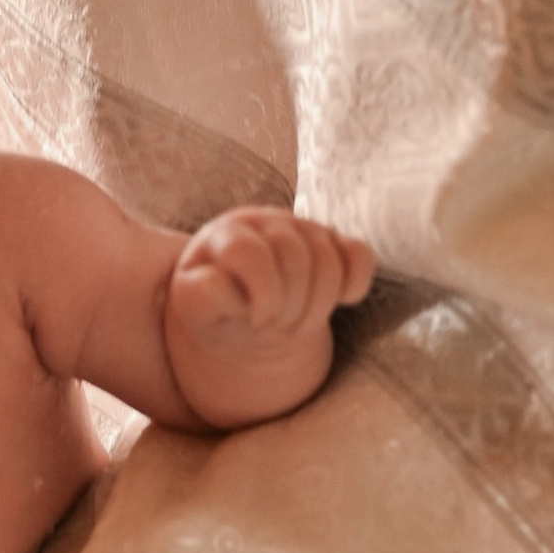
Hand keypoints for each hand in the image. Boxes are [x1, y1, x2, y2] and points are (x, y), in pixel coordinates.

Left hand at [165, 208, 371, 428]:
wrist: (243, 312)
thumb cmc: (217, 309)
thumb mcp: (194, 308)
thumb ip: (198, 296)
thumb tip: (221, 286)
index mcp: (226, 234)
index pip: (249, 252)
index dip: (261, 294)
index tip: (254, 319)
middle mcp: (265, 222)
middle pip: (294, 258)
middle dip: (290, 307)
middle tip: (278, 330)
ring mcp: (302, 228)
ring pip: (328, 260)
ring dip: (319, 306)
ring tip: (297, 326)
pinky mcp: (333, 241)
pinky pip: (359, 255)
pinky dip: (355, 283)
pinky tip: (341, 302)